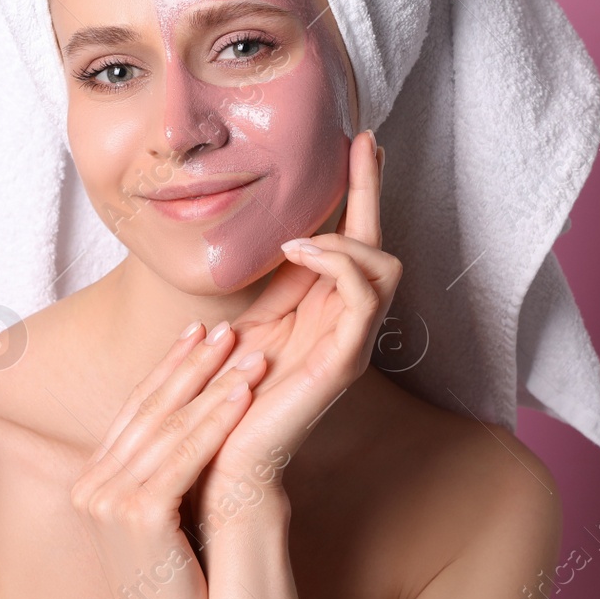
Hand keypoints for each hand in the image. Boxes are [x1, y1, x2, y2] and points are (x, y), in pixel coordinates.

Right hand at [70, 316, 269, 598]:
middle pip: (150, 409)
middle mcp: (92, 484)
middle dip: (192, 362)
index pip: (137, 409)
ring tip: (249, 351)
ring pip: (170, 426)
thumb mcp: (165, 514)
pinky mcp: (138, 515)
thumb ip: (169, 469)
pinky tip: (244, 393)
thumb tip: (199, 418)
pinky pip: (185, 456)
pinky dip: (216, 419)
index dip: (169, 367)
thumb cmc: (177, 585)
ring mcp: (109, 499)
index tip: (199, 331)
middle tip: (227, 326)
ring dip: (213, 382)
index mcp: (95, 479)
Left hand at [189, 131, 399, 528]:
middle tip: (360, 146)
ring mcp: (348, 342)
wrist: (216, 458)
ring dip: (346, 239)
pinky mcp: (343, 362)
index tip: (358, 139)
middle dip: (371, 191)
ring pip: (383, 268)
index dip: (360, 189)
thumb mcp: (239, 319)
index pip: (352, 239)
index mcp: (321, 310)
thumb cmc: (222, 395)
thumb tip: (257, 231)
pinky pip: (363, 298)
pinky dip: (339, 264)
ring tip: (299, 237)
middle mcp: (344, 323)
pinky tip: (299, 251)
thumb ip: (260, 284)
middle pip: (380, 245)